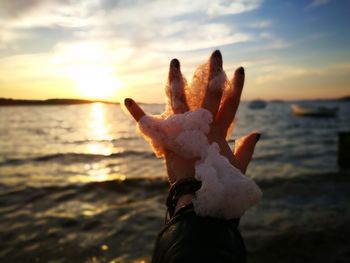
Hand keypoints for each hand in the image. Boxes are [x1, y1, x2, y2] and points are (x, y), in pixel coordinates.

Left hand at [124, 50, 259, 184]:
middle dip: (213, 74)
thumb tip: (256, 132)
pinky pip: (148, 124)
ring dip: (175, 81)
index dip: (236, 87)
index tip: (239, 69)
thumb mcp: (237, 168)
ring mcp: (182, 132)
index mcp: (219, 133)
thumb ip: (246, 149)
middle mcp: (201, 128)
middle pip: (207, 96)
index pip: (231, 104)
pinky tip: (127, 99)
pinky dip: (138, 113)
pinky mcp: (165, 140)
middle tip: (216, 54)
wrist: (197, 201)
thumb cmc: (219, 186)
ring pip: (179, 100)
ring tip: (174, 62)